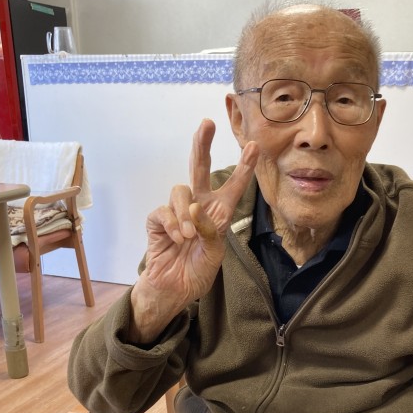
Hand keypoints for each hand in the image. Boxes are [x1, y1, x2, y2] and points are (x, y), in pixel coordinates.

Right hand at [129, 119, 258, 341]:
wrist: (174, 289)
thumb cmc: (197, 272)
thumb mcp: (215, 254)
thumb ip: (210, 230)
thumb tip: (193, 208)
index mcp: (218, 214)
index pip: (232, 186)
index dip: (244, 167)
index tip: (255, 146)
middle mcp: (198, 207)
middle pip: (199, 168)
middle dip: (203, 145)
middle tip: (207, 123)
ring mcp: (176, 212)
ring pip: (180, 190)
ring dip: (185, 212)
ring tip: (187, 237)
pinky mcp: (157, 221)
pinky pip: (162, 211)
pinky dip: (171, 224)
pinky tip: (176, 238)